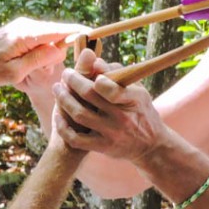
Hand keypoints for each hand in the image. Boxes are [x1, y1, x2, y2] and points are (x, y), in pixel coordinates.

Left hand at [0, 17, 88, 87]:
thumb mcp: (15, 72)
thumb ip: (39, 60)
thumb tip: (61, 49)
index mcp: (26, 34)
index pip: (59, 30)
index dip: (78, 32)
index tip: (95, 34)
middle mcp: (26, 25)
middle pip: (57, 31)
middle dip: (67, 44)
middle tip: (74, 59)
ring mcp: (23, 25)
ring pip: (49, 35)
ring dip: (54, 48)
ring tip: (50, 64)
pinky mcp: (21, 29)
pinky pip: (41, 37)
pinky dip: (46, 47)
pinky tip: (41, 61)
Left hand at [51, 56, 168, 163]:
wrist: (151, 146)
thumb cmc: (141, 112)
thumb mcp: (138, 92)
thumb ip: (118, 75)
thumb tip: (95, 62)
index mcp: (134, 100)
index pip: (113, 88)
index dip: (98, 78)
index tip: (90, 70)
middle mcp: (122, 117)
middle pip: (90, 95)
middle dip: (73, 80)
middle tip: (66, 73)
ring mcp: (111, 133)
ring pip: (79, 114)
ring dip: (63, 99)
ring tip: (57, 88)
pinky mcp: (102, 147)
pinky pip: (76, 139)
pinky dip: (63, 127)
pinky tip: (58, 116)